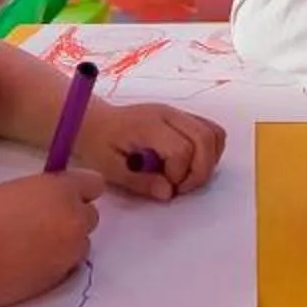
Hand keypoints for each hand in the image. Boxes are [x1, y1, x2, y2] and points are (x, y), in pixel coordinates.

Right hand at [0, 170, 103, 306]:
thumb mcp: (11, 191)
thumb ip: (40, 194)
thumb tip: (51, 201)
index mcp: (59, 189)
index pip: (93, 184)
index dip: (78, 192)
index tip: (63, 198)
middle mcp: (73, 219)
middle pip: (90, 217)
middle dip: (70, 220)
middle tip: (40, 226)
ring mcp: (70, 251)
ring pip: (80, 244)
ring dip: (64, 244)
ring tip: (30, 248)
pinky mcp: (61, 279)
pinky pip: (67, 267)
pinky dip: (54, 265)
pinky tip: (26, 265)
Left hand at [75, 101, 226, 199]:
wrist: (92, 121)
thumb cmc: (97, 144)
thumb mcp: (109, 168)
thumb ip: (139, 182)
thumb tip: (168, 193)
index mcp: (148, 125)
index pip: (182, 148)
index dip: (179, 174)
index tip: (165, 187)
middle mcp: (168, 114)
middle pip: (205, 139)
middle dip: (200, 172)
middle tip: (180, 188)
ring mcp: (178, 114)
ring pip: (214, 134)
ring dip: (208, 162)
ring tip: (186, 178)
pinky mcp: (182, 118)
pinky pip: (211, 131)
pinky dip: (210, 152)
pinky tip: (192, 166)